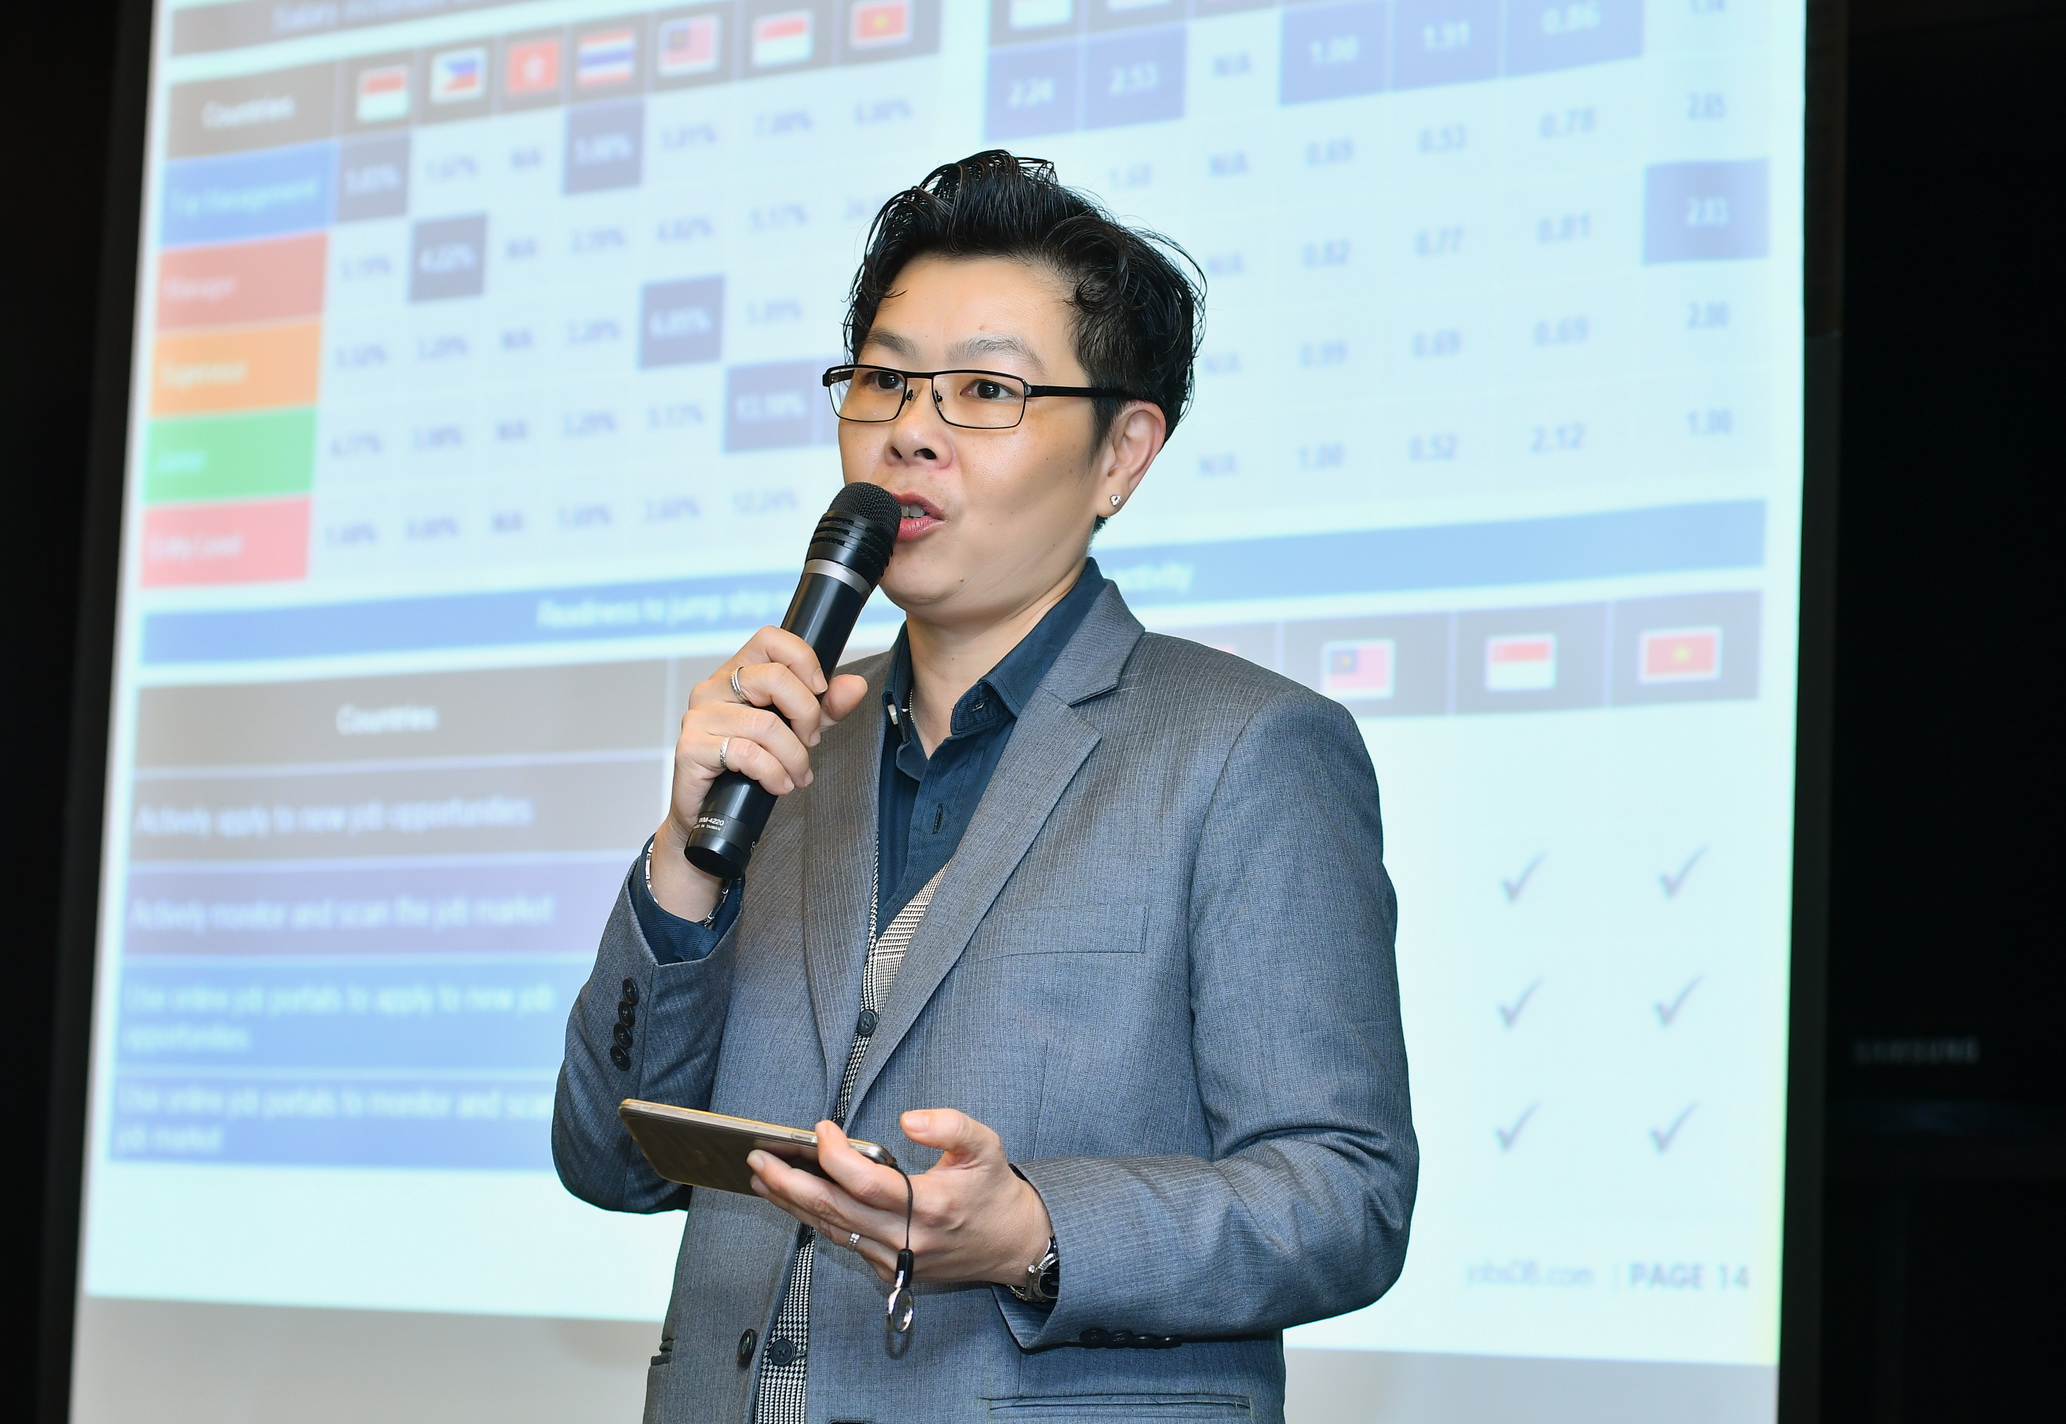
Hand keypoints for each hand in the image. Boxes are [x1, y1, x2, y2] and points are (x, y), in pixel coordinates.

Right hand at [649, 627, 868, 920]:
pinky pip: (747, 754)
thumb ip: (825, 708)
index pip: (770, 638)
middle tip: (810, 741)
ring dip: (794, 757)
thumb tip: (855, 686)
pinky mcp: (691, 748)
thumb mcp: (796, 731)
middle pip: (774, 678)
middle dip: (807, 715)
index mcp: (735, 673)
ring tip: (797, 775)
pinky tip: (778, 784)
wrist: (709, 814)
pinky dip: (773, 773)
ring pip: (766, 724)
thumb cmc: (749, 767)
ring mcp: (698, 717)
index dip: (804, 660)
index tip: (819, 692)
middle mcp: (712, 687)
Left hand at [748, 1110, 1053, 1288]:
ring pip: (830, 1230)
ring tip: (761, 1176)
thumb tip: (907, 1119)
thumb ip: (950, 1125)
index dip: (834, 1155)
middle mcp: (906, 1239)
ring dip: (791, 1203)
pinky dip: (815, 1217)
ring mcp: (893, 1259)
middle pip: (832, 1211)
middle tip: (758, 1157)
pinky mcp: (887, 1269)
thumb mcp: (986, 1145)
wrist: (1012, 1244)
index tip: (820, 1128)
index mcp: (930, 1207)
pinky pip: (842, 1242)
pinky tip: (795, 1198)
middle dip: (788, 1183)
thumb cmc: (994, 1190)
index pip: (864, 1183)